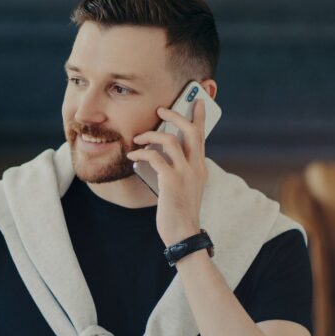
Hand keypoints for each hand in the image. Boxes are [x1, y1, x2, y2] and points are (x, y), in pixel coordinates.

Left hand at [127, 100, 207, 245]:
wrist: (183, 234)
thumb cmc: (179, 212)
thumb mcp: (182, 188)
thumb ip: (176, 170)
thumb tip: (157, 156)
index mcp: (200, 168)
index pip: (202, 136)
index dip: (199, 117)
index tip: (196, 101)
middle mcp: (196, 167)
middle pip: (191, 131)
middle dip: (176, 115)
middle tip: (161, 110)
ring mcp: (185, 173)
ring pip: (171, 140)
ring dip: (152, 135)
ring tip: (138, 138)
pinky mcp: (171, 181)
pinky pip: (155, 157)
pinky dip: (142, 153)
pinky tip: (132, 155)